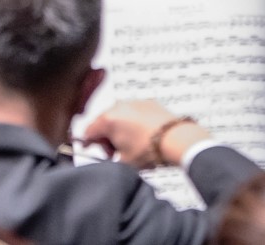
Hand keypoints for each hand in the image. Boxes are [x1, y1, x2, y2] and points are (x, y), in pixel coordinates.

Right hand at [85, 99, 209, 169]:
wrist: (176, 139)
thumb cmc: (151, 149)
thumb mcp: (124, 162)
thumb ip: (109, 159)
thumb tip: (108, 159)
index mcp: (108, 120)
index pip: (89, 131)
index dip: (87, 142)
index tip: (88, 147)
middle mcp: (118, 106)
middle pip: (103, 122)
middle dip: (107, 137)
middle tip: (114, 152)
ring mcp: (133, 102)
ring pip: (119, 116)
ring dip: (120, 129)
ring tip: (132, 145)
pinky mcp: (147, 102)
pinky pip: (134, 112)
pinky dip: (134, 122)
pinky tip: (142, 135)